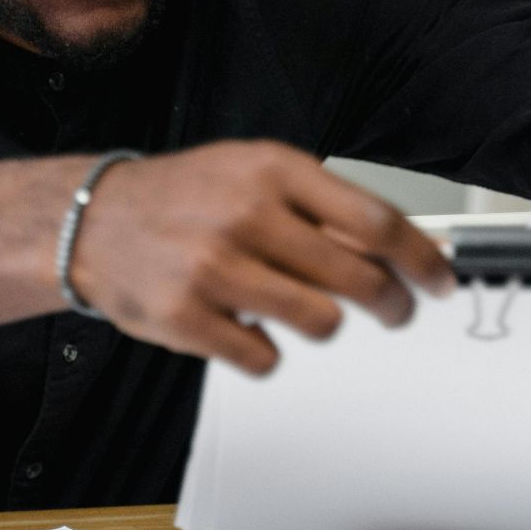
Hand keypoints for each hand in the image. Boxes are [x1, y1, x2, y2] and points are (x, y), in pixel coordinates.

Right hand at [68, 139, 455, 374]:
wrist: (91, 220)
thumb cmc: (182, 197)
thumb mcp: (251, 173)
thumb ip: (317, 205)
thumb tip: (392, 250)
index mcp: (272, 171)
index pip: (375, 221)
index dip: (420, 259)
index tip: (439, 281)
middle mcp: (246, 215)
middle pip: (357, 278)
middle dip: (391, 304)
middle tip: (394, 311)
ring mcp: (215, 268)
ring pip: (321, 323)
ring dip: (323, 325)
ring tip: (300, 310)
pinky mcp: (188, 318)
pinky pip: (265, 358)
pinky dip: (266, 351)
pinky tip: (247, 325)